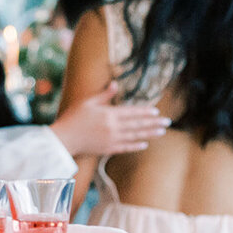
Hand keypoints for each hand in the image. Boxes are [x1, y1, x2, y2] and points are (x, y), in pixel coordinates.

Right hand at [53, 82, 169, 157]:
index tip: (156, 111)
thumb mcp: (88, 102)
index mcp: (109, 114)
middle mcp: (113, 127)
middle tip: (167, 122)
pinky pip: (126, 147)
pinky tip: (145, 144)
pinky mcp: (108, 149)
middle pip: (138, 124)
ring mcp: (111, 139)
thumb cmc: (73, 118)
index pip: (132, 112)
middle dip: (154, 123)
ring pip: (135, 136)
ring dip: (150, 134)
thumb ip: (104, 95)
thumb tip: (115, 84)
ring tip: (161, 132)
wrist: (64, 138)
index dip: (145, 112)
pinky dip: (136, 145)